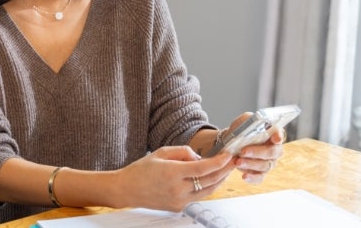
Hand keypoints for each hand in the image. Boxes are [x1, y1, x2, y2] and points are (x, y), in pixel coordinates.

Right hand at [113, 145, 234, 211]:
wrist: (127, 189)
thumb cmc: (141, 170)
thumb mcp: (162, 152)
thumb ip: (183, 152)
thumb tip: (199, 157)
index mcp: (173, 173)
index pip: (204, 168)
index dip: (219, 162)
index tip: (228, 155)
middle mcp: (178, 190)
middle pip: (210, 181)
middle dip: (224, 170)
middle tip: (233, 161)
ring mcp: (179, 201)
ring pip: (208, 191)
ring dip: (219, 180)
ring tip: (225, 169)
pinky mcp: (179, 207)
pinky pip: (198, 196)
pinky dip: (206, 186)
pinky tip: (208, 178)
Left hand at [233, 124, 284, 183]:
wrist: (230, 144)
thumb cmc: (240, 131)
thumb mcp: (243, 121)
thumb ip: (249, 119)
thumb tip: (253, 122)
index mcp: (272, 134)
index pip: (279, 134)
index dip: (278, 136)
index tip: (275, 138)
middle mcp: (274, 149)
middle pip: (272, 152)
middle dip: (257, 152)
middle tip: (243, 151)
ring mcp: (269, 162)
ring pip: (264, 166)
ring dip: (250, 164)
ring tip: (238, 161)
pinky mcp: (260, 173)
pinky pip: (259, 178)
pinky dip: (252, 178)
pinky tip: (244, 176)